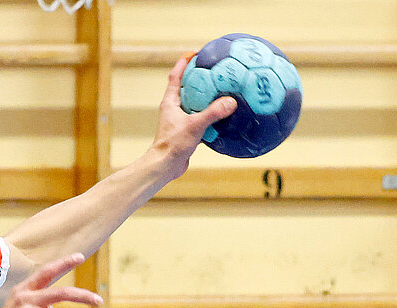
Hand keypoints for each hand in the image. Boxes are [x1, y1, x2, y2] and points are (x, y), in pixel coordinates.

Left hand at [151, 54, 238, 172]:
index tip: (195, 52)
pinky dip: (210, 115)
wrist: (165, 166)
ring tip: (221, 89)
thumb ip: (213, 113)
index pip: (175, 76)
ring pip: (194, 103)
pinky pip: (200, 118)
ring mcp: (179, 120)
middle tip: (212, 68)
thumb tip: (231, 102)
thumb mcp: (194, 126)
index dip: (184, 62)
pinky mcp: (185, 131)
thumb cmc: (174, 144)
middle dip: (198, 77)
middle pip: (186, 87)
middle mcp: (174, 108)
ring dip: (205, 97)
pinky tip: (222, 115)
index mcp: (171, 102)